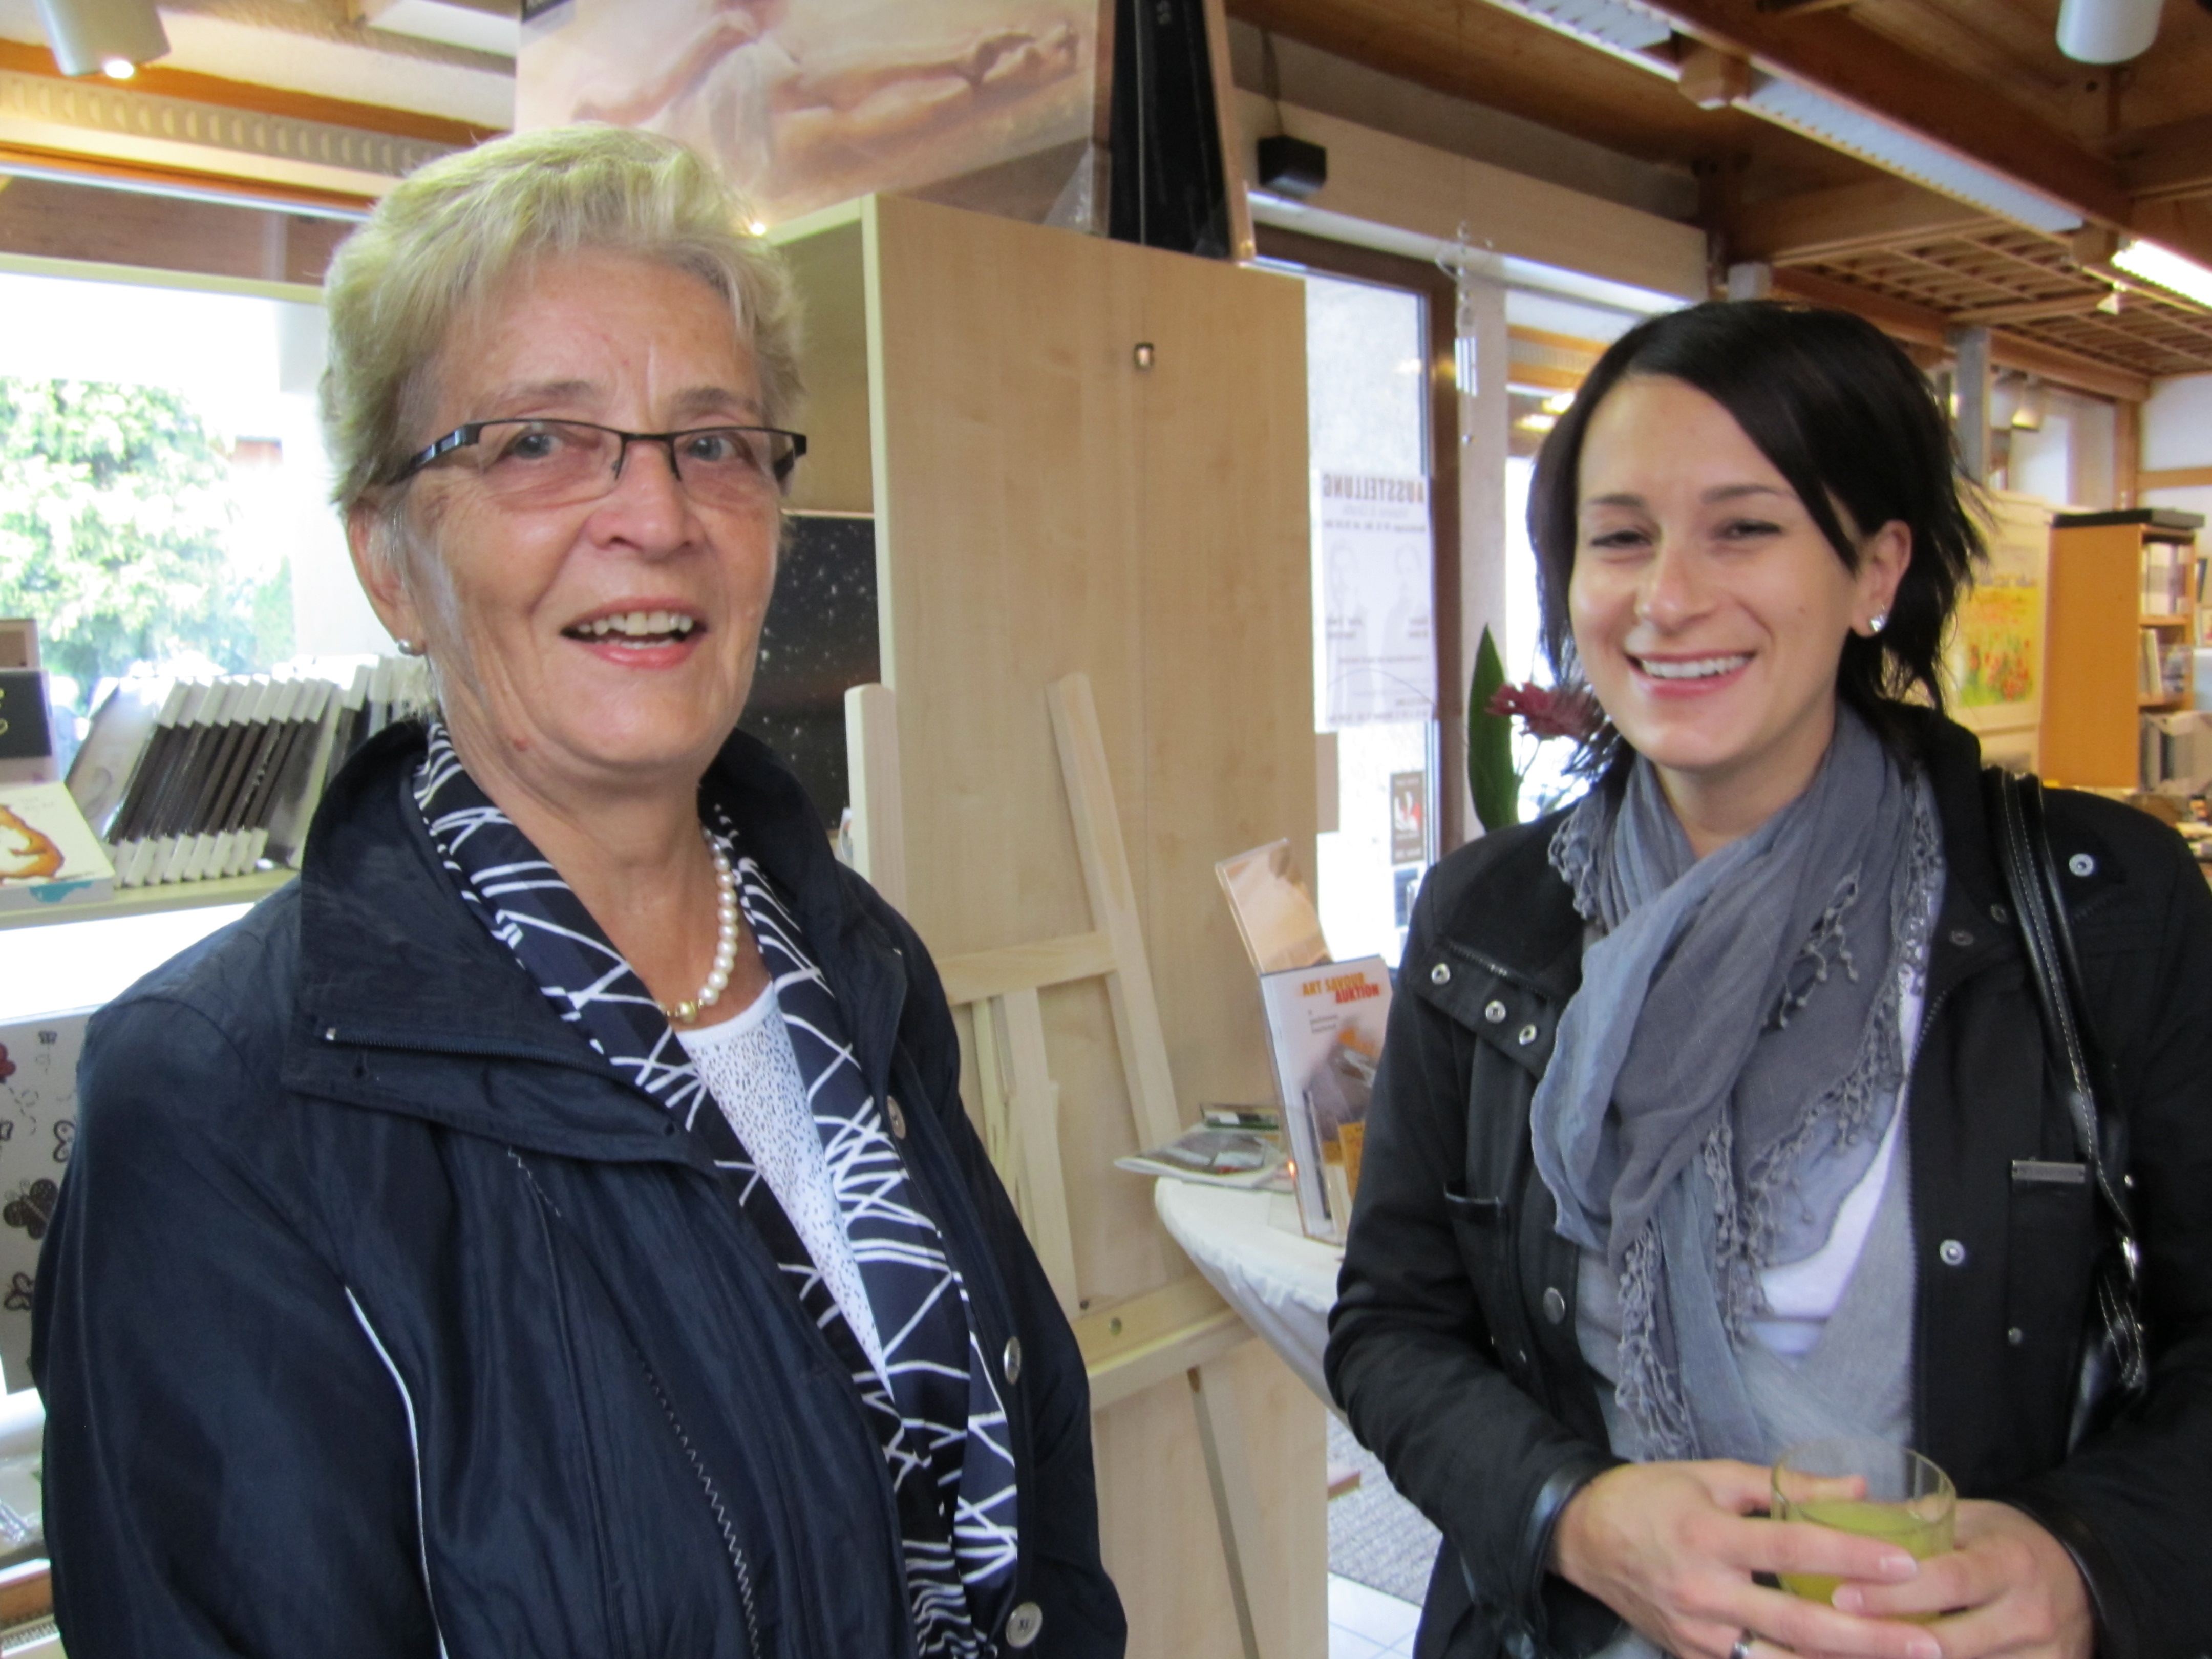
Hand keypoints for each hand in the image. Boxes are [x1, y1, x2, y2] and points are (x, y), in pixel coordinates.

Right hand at [1551, 1460, 1943, 1658]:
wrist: (1580, 1536)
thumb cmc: (1649, 1496)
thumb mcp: (1711, 1475)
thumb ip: (1784, 1485)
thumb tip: (1857, 1489)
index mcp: (1708, 1534)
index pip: (1791, 1549)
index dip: (1850, 1557)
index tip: (1905, 1564)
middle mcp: (1704, 1591)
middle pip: (1798, 1625)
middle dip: (1868, 1638)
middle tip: (1929, 1643)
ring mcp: (1698, 1633)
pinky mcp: (1691, 1656)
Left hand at [1831, 1501, 2092, 1658]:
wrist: (2086, 1575)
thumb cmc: (2010, 1543)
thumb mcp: (1971, 1519)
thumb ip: (1913, 1521)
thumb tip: (1834, 1510)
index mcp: (2009, 1563)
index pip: (1948, 1581)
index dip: (1894, 1594)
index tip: (1842, 1596)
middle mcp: (2030, 1615)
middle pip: (1951, 1642)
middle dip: (1888, 1644)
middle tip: (1831, 1637)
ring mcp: (2042, 1657)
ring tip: (1848, 1654)